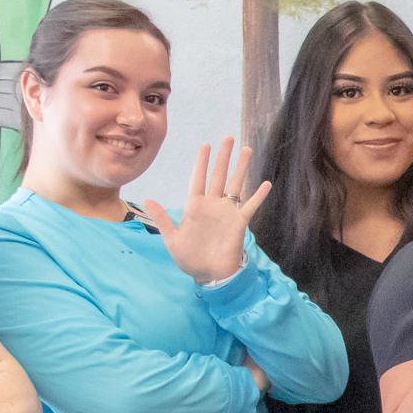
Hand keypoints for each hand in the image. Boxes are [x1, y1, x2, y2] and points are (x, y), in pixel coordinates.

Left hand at [137, 141, 270, 286]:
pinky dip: (258, 196)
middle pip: (218, 175)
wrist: (209, 275)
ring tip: (246, 150)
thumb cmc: (189, 258)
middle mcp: (212, 205)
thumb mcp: (172, 239)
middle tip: (228, 138)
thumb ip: (163, 218)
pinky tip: (265, 183)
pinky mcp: (239, 222)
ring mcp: (227, 212)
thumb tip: (147, 199)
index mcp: (194, 206)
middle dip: (223, 157)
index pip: (198, 178)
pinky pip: (250, 206)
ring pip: (234, 185)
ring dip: (241, 168)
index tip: (205, 145)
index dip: (202, 162)